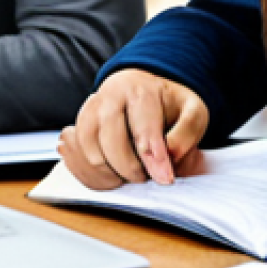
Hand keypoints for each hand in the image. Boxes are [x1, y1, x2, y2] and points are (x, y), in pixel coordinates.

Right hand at [58, 69, 208, 188]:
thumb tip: (171, 155)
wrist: (143, 92)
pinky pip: (75, 158)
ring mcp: (87, 112)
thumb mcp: (192, 112)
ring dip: (110, 174)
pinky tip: (111, 177)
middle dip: (130, 168)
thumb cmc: (169, 105)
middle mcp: (108, 97)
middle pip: (111, 142)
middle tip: (145, 177)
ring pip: (89, 153)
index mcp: (139, 89)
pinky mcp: (75, 128)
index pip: (143, 128)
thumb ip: (186, 133)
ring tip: (130, 175)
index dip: (153, 157)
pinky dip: (91, 175)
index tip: (164, 178)